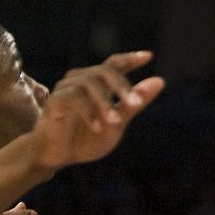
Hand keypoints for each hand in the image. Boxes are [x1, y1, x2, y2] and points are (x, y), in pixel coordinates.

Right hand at [30, 52, 162, 171]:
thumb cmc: (86, 139)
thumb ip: (134, 104)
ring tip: (115, 122)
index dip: (130, 58)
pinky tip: (97, 127)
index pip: (115, 64)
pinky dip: (88, 113)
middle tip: (134, 102)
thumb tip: (160, 81)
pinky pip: (73, 98)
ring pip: (89, 83)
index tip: (148, 57)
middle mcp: (81, 80)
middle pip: (104, 70)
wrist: (57, 157)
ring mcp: (66, 89)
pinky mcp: (54, 101)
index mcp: (98, 84)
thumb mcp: (117, 123)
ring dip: (105, 103)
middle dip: (122, 85)